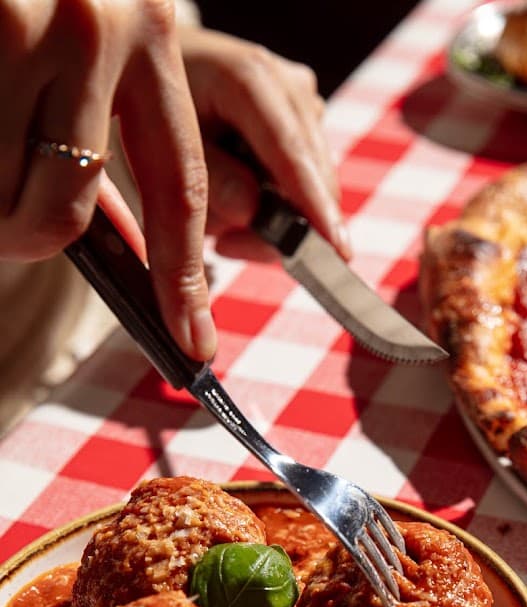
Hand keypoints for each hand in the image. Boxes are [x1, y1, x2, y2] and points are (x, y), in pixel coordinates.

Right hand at [0, 0, 214, 361]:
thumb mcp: (83, 47)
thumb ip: (107, 132)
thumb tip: (132, 248)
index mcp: (148, 34)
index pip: (181, 187)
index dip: (181, 276)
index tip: (194, 341)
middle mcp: (97, 26)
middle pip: (66, 213)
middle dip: (24, 234)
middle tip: (4, 219)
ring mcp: (24, 22)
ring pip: (9, 198)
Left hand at [178, 26, 350, 261]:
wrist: (162, 67)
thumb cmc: (149, 105)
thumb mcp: (159, 143)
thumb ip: (207, 180)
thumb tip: (251, 213)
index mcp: (251, 79)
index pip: (292, 155)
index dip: (315, 206)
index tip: (338, 251)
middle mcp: (291, 88)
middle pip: (312, 179)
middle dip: (279, 228)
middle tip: (225, 245)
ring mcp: (305, 104)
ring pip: (312, 188)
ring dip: (272, 219)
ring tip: (221, 222)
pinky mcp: (308, 124)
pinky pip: (306, 182)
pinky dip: (275, 204)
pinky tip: (239, 199)